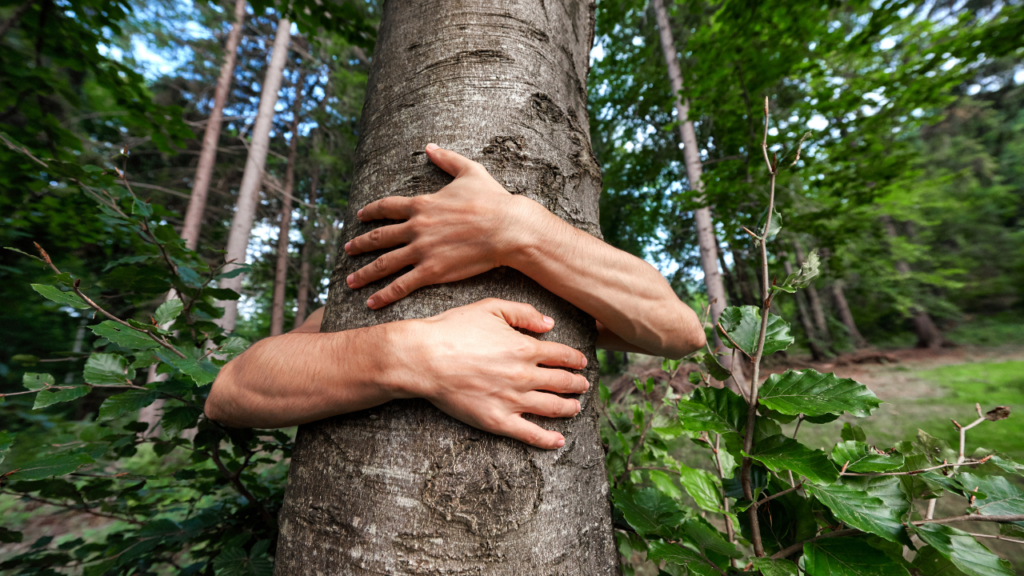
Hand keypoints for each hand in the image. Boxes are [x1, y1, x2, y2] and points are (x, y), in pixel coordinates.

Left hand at [345, 143, 542, 308]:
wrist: (507, 228)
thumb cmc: (493, 200)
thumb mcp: (470, 171)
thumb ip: (447, 159)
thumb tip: (430, 146)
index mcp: (422, 204)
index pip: (386, 207)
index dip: (370, 212)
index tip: (360, 217)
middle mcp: (416, 227)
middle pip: (378, 237)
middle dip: (360, 244)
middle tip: (346, 250)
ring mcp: (421, 250)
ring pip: (384, 263)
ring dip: (365, 273)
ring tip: (350, 281)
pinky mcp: (432, 271)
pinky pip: (402, 285)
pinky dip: (384, 294)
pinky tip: (372, 302)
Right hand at [390, 298, 587, 448]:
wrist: (424, 358)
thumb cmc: (453, 329)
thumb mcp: (490, 308)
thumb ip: (524, 313)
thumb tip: (549, 324)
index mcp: (525, 348)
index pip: (562, 355)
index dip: (576, 359)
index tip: (582, 362)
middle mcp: (525, 376)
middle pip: (562, 382)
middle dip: (577, 384)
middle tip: (584, 386)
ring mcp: (513, 400)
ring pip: (553, 408)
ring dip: (570, 408)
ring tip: (576, 408)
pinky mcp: (498, 421)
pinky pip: (530, 434)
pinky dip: (548, 440)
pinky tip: (559, 441)